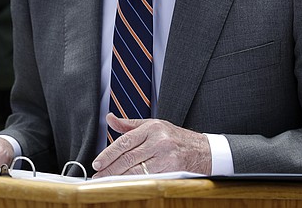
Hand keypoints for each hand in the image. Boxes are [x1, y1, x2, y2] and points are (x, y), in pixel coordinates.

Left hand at [92, 113, 211, 176]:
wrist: (204, 151)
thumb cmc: (176, 138)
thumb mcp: (154, 125)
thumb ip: (130, 124)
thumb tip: (109, 118)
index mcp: (152, 127)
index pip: (124, 141)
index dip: (108, 154)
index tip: (97, 163)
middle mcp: (159, 140)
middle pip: (128, 157)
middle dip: (110, 168)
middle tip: (97, 175)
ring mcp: (166, 155)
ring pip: (136, 169)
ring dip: (118, 177)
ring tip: (107, 181)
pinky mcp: (172, 169)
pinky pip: (148, 177)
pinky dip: (134, 181)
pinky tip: (124, 183)